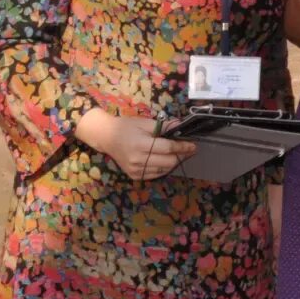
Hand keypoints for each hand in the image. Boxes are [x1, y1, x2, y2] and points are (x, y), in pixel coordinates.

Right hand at [75, 110, 195, 180]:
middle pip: (169, 162)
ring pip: (164, 170)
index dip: (183, 147)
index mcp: (141, 145)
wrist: (106, 137)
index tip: (193, 145)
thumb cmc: (126, 127)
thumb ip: (164, 126)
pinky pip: (155, 174)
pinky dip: (164, 168)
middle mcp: (138, 160)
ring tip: (179, 154)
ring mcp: (136, 170)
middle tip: (189, 150)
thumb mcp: (145, 123)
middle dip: (181, 156)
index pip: (168, 148)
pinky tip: (166, 160)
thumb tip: (180, 125)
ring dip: (174, 162)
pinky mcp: (134, 176)